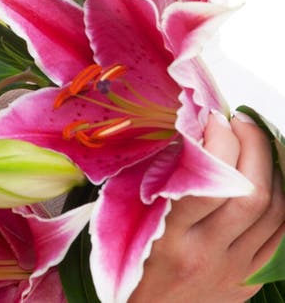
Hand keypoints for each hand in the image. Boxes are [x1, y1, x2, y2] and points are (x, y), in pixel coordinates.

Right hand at [128, 112, 284, 301]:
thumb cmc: (131, 262)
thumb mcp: (129, 220)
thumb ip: (155, 179)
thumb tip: (186, 129)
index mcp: (170, 238)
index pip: (209, 183)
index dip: (219, 141)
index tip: (213, 118)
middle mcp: (206, 255)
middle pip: (251, 193)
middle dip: (254, 145)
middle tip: (240, 122)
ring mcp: (233, 270)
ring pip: (274, 212)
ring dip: (271, 167)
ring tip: (255, 142)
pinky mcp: (248, 279)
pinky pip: (280, 235)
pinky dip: (280, 199)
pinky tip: (268, 177)